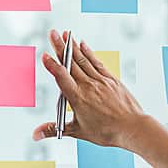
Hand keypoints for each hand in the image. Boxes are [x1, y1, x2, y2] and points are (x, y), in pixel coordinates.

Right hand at [33, 30, 167, 167]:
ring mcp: (100, 81)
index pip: (61, 77)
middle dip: (60, 47)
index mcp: (77, 98)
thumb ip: (54, 129)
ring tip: (65, 33)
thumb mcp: (77, 131)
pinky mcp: (111, 79)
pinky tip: (83, 44)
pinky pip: (97, 63)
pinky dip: (89, 52)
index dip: (52, 65)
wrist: (132, 128)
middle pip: (71, 63)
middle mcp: (88, 86)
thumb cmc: (106, 132)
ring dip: (73, 45)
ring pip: (83, 60)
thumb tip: (35, 134)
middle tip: (52, 33)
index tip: (44, 55)